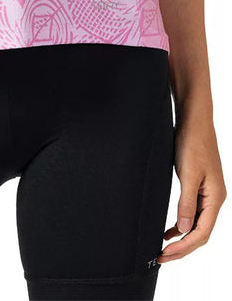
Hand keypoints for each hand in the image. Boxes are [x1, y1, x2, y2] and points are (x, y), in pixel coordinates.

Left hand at [158, 109, 226, 263]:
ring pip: (196, 224)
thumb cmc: (193, 142)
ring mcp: (207, 193)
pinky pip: (192, 212)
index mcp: (216, 198)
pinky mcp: (198, 186)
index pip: (201, 234)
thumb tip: (183, 230)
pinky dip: (182, 223)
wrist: (194, 119)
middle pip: (200, 233)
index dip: (183, 247)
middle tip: (161, 257)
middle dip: (182, 248)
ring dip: (181, 237)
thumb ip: (186, 203)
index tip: (165, 254)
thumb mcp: (188, 174)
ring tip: (163, 248)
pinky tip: (170, 229)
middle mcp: (214, 199)